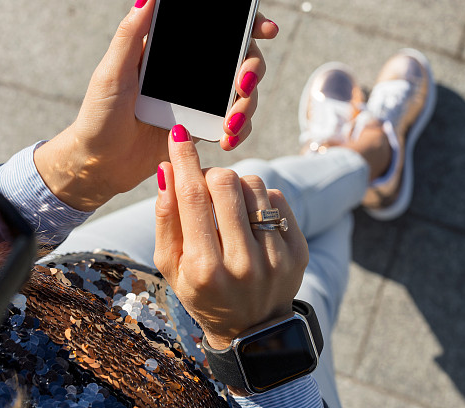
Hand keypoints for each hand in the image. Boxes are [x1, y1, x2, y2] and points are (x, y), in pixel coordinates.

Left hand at [34, 0, 279, 211]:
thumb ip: (131, 33)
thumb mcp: (111, 71)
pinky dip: (238, 132)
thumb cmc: (98, 114)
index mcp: (174, 50)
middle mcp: (192, 71)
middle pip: (242, 59)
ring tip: (229, 125)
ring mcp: (200, 100)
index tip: (265, 28)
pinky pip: (234, 126)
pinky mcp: (203, 128)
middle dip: (253, 69)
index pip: (217, 28)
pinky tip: (225, 140)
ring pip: (244, 94)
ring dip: (247, 106)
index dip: (248, 23)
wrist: (99, 164)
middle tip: (244, 84)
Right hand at [153, 125, 308, 350]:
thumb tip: (166, 170)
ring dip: (236, 185)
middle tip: (204, 185)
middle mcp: (244, 263)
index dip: (184, 159)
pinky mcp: (298, 251)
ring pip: (254, 184)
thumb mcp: (171, 265)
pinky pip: (277, 198)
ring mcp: (276, 257)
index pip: (192, 197)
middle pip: (226, 183)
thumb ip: (166, 218)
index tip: (179, 134)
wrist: (251, 329)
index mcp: (206, 269)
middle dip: (210, 174)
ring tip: (228, 206)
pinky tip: (250, 218)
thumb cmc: (201, 292)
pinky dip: (259, 199)